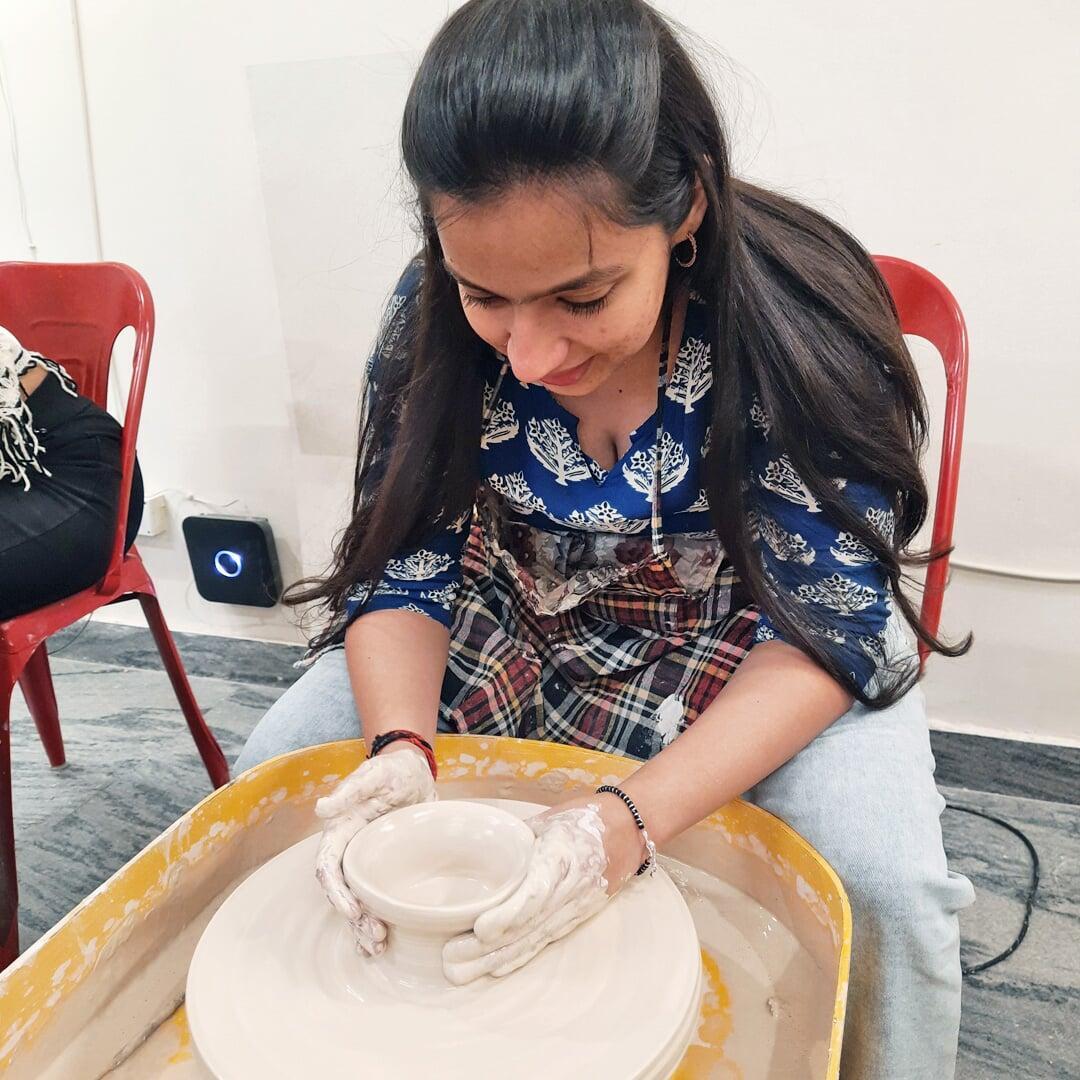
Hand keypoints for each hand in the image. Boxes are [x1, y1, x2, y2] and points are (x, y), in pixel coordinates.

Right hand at [314, 744, 435, 953]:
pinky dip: (375, 920)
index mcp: (340, 831)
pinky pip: (376, 897)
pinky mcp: (385, 867)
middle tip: (377, 938)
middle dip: (355, 919)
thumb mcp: (374, 776)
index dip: (338, 893)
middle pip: (343, 892)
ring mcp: (367, 861)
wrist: (413, 771)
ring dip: (364, 926)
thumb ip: (350, 791)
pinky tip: (381, 944)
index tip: (353, 911)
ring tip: (378, 947)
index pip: (329, 868)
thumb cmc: (391, 770)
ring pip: (358, 900)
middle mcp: (349, 851)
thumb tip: (322, 808)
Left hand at [441, 793, 646, 985]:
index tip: (481, 928)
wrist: (630, 830)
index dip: (509, 914)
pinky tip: (494, 968)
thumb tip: (478, 849)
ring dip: (496, 959)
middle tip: (451, 958)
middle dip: (488, 947)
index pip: (535, 892)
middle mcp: (570, 888)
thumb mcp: (548, 819)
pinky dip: (519, 957)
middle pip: (527, 925)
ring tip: (461, 971)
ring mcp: (574, 907)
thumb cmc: (585, 818)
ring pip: (532, 939)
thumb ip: (516, 838)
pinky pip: (544, 941)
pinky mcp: (576, 918)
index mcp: (562, 855)